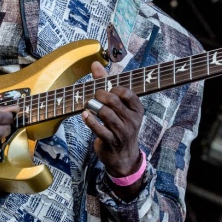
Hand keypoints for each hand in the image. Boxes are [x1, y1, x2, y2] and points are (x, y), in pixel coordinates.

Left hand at [82, 61, 144, 193]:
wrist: (123, 157)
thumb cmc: (119, 125)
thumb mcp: (119, 107)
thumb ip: (106, 84)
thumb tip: (95, 64)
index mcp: (137, 110)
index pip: (127, 93)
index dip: (114, 88)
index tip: (107, 89)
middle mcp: (132, 120)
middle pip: (114, 101)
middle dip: (100, 95)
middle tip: (94, 95)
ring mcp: (122, 132)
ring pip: (106, 114)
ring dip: (94, 107)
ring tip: (88, 105)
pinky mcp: (111, 142)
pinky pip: (99, 129)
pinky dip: (90, 120)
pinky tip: (85, 114)